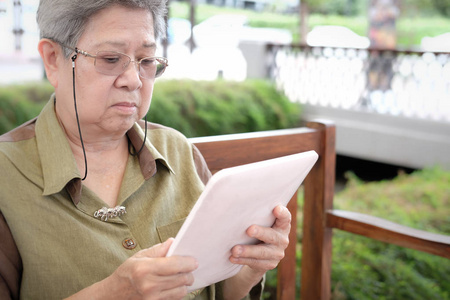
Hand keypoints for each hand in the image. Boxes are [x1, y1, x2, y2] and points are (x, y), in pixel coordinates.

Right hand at [66, 238, 197, 299]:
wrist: (114, 294)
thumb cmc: (127, 273)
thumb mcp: (139, 256)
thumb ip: (158, 249)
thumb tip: (174, 242)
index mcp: (144, 269)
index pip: (175, 265)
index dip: (188, 262)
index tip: (194, 261)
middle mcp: (149, 285)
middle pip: (181, 279)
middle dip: (189, 272)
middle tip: (189, 267)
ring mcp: (152, 299)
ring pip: (181, 291)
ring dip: (185, 283)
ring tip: (181, 277)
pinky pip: (175, 299)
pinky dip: (178, 292)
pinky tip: (174, 286)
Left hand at [230, 205, 290, 271]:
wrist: (261, 254)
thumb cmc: (259, 228)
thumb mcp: (261, 221)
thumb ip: (257, 214)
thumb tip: (235, 201)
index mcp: (282, 225)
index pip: (285, 218)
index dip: (282, 213)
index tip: (276, 208)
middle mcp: (282, 239)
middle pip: (272, 236)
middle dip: (260, 232)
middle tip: (249, 230)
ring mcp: (277, 253)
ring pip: (262, 252)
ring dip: (247, 251)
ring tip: (234, 250)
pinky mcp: (269, 264)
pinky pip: (255, 263)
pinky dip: (242, 260)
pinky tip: (233, 258)